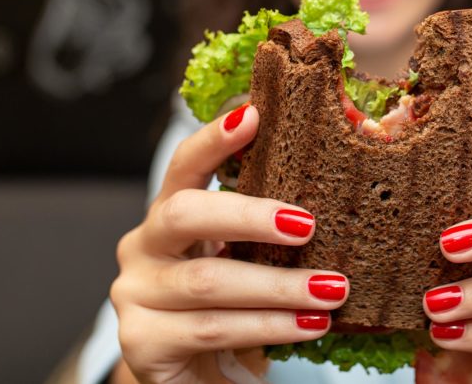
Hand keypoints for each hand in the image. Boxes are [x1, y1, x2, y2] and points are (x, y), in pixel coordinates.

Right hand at [108, 104, 349, 383]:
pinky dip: (269, 327)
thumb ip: (268, 233)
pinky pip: (212, 328)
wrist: (195, 380)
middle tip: (309, 224)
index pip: (185, 166)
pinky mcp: (140, 341)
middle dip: (251, 215)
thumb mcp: (248, 262)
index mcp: (169, 216)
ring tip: (333, 290)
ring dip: (280, 286)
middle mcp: (142, 246)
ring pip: (210, 280)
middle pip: (185, 214)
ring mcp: (135, 293)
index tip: (254, 113)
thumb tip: (336, 198)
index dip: (215, 139)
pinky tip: (308, 327)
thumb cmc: (231, 311)